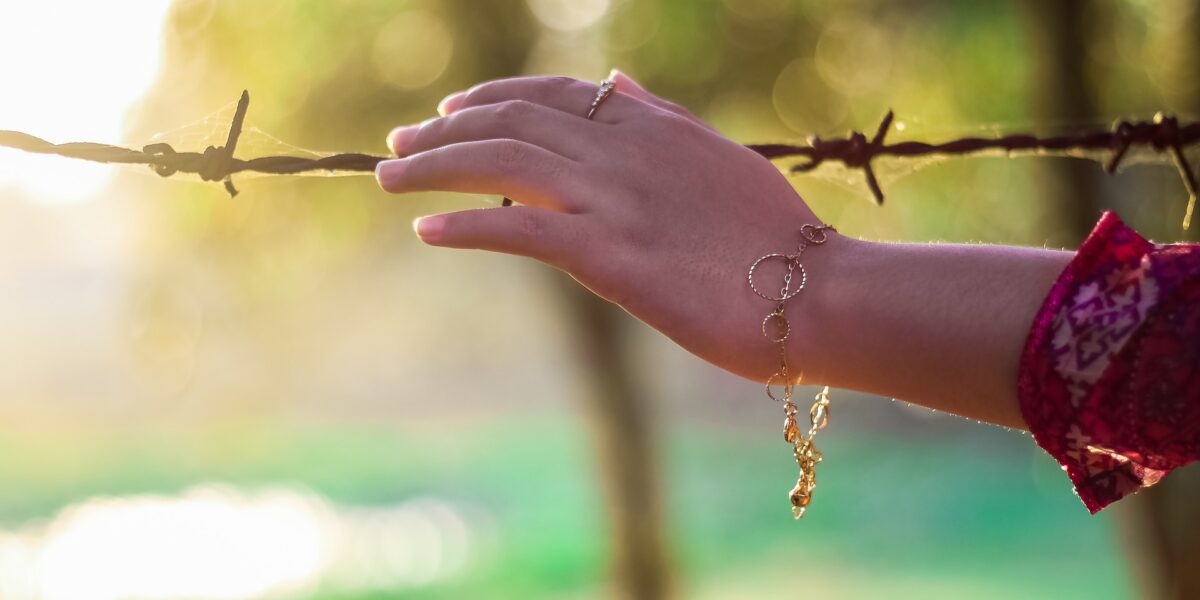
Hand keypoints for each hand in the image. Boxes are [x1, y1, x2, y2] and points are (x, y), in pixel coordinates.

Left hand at [376, 71, 843, 382]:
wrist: (817, 292)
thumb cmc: (778, 237)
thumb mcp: (719, 155)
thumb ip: (661, 118)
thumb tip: (616, 83)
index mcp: (650, 125)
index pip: (551, 94)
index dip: (490, 98)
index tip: (450, 111)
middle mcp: (623, 150)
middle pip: (510, 123)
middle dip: (443, 131)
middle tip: (396, 146)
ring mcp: (613, 199)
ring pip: (500, 164)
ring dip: (434, 168)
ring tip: (388, 178)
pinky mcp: (608, 255)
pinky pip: (517, 232)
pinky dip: (464, 227)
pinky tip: (427, 231)